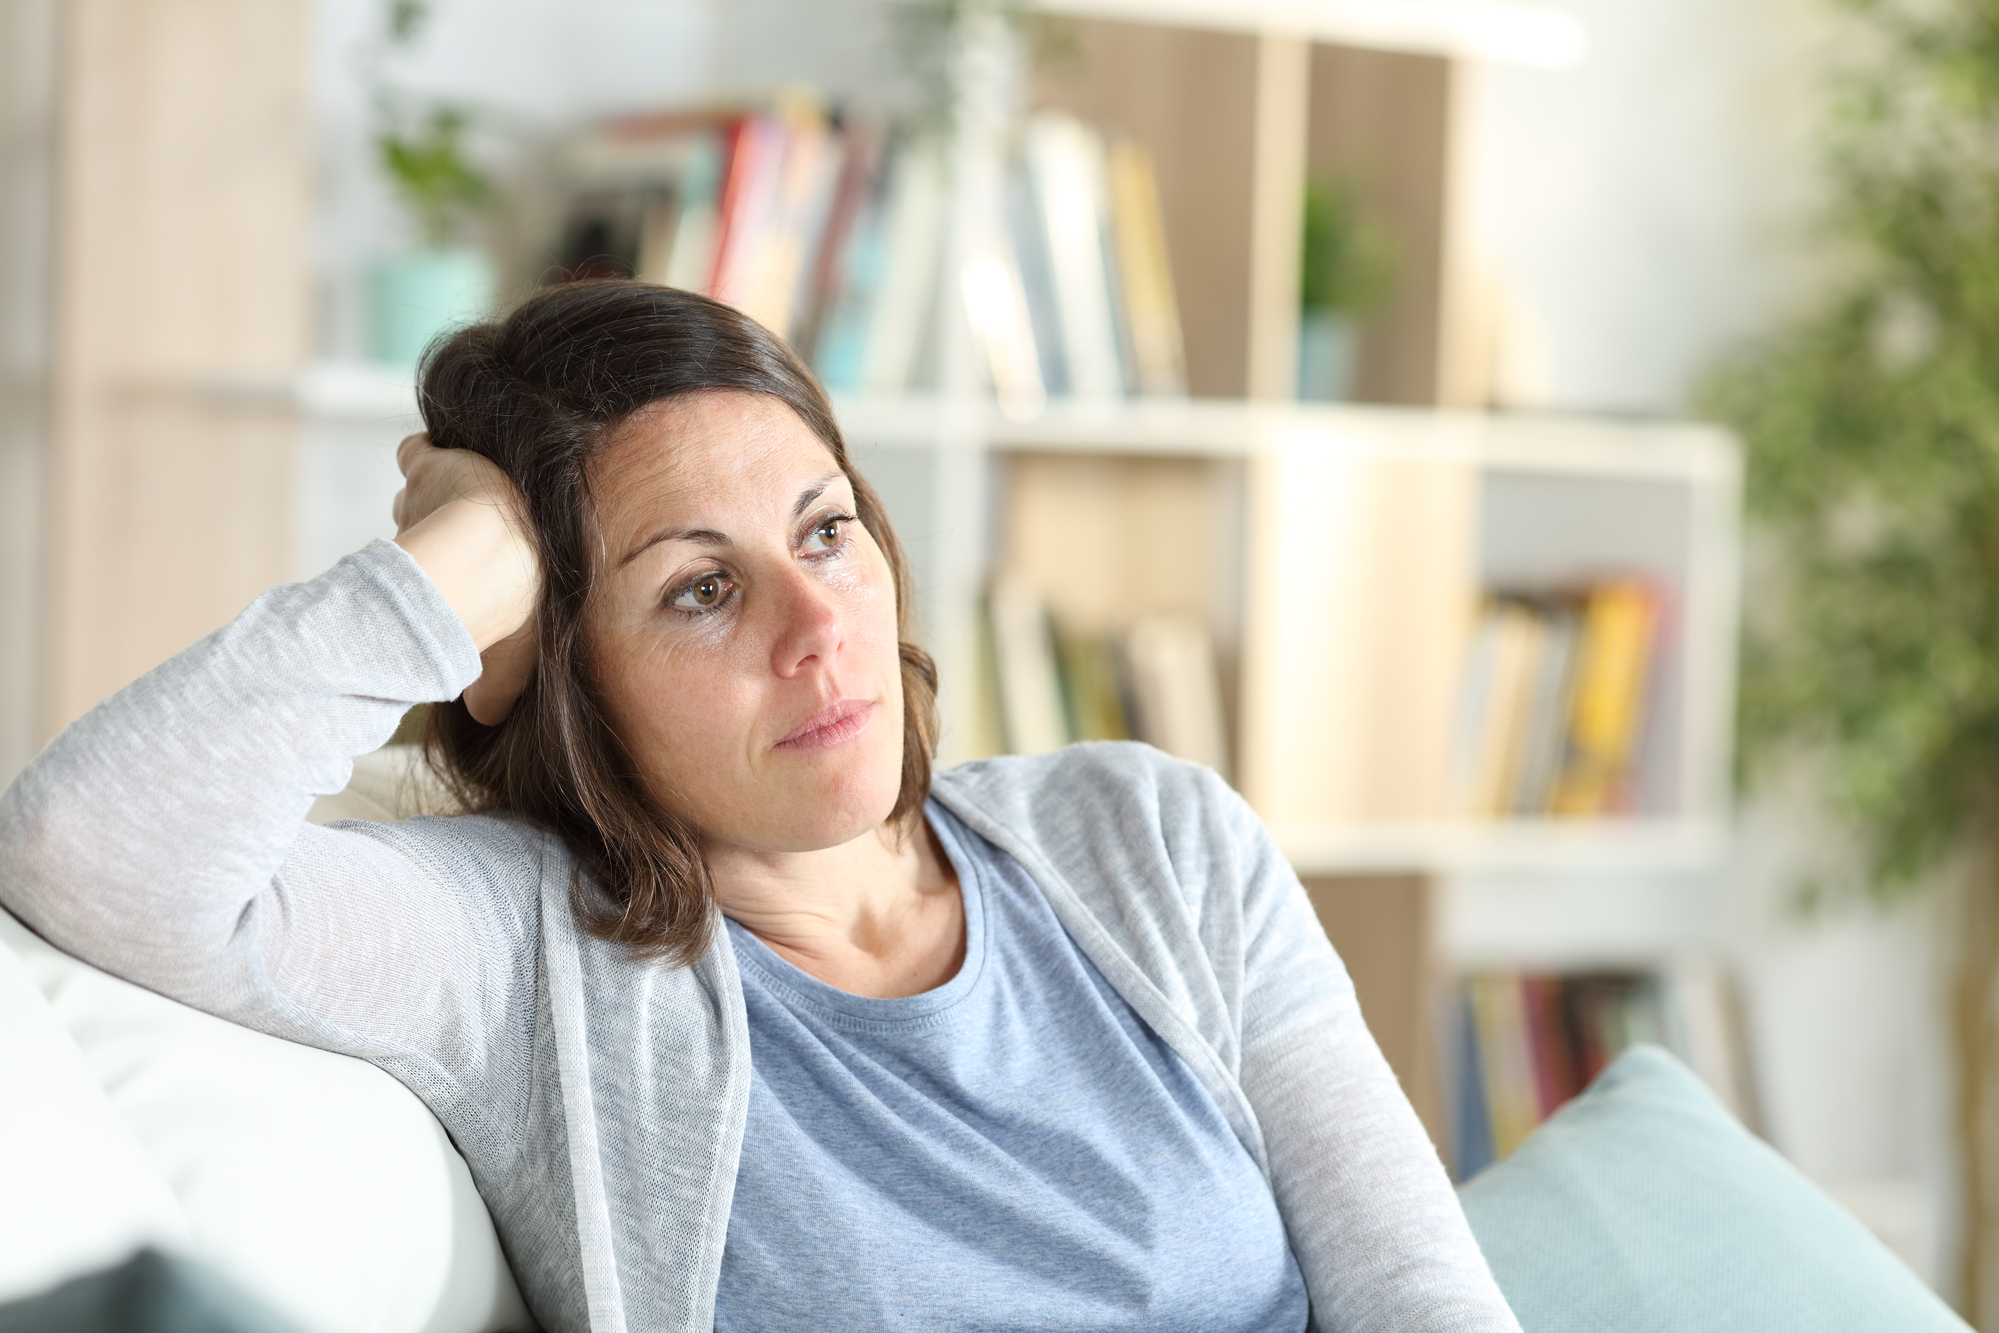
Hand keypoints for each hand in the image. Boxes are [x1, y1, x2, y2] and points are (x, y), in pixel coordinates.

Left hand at [391, 433, 540, 725]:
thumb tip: (484, 718)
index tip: (455, 579)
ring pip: (427, 496)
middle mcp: (486, 520)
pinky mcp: (432, 466)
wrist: (492, 565)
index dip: (466, 568)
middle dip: (442, 532)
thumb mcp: (509, 666)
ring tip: (418, 519)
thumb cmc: (513, 612)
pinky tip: (416, 460)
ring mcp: (456, 491)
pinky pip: (418, 452)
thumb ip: (494, 690)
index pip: (482, 558)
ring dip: (421, 506)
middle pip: (454, 523)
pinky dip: (417, 456)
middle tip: (438, 551)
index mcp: (509, 558)